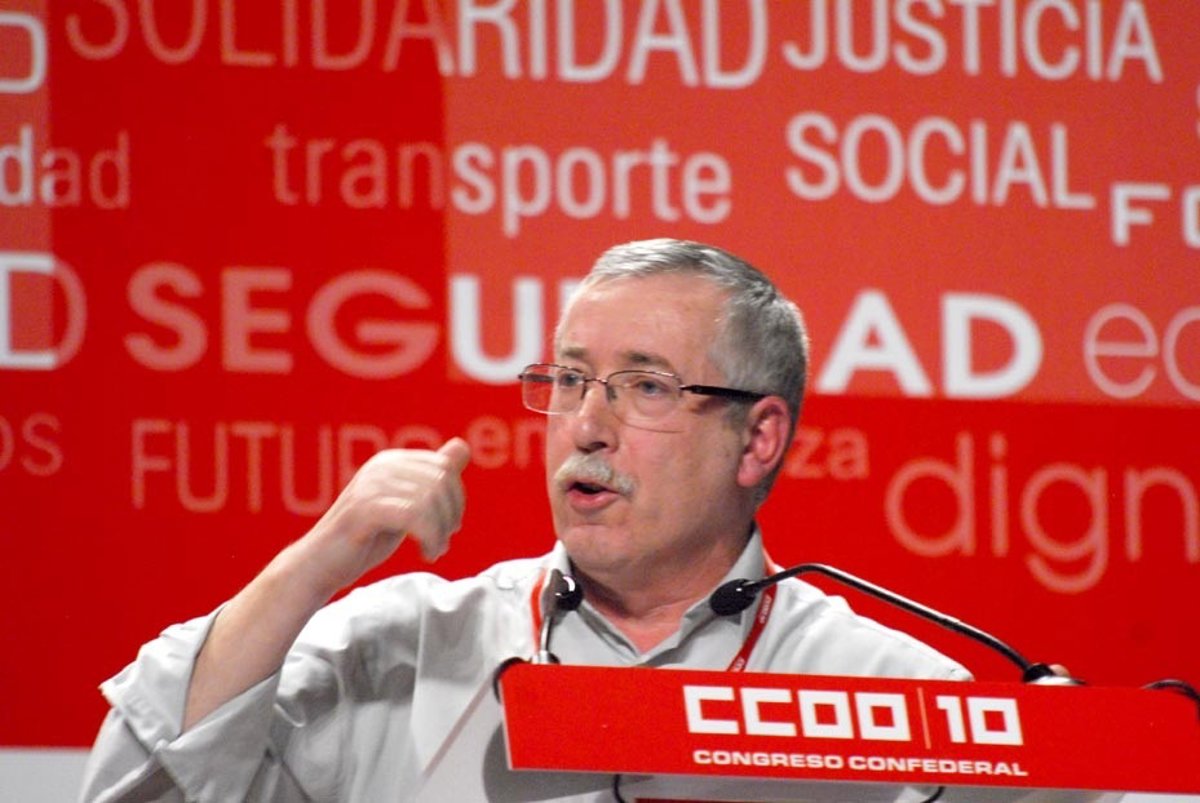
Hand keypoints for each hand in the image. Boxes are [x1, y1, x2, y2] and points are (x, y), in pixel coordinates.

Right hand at [293, 438, 470, 597]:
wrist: (320, 565)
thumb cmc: (365, 537)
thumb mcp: (406, 506)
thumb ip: (432, 478)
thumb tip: (462, 445)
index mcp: (391, 461)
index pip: (444, 467)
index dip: (456, 500)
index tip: (448, 527)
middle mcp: (381, 466)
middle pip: (441, 482)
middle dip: (451, 516)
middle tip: (442, 542)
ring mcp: (371, 485)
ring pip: (430, 501)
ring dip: (440, 533)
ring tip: (434, 550)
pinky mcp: (364, 508)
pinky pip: (415, 516)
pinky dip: (430, 538)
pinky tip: (427, 554)